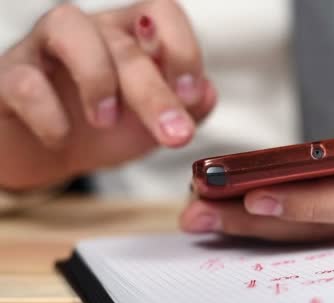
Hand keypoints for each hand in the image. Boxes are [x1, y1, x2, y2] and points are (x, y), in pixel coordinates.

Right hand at [0, 0, 215, 190]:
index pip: (162, 11)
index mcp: (130, 36)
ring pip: (69, 27)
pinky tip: (62, 138)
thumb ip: (185, 107)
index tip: (191, 95)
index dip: (182, 47)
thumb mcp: (150, 121)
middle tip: (175, 135)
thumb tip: (207, 93)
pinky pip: (23, 78)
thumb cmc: (101, 127)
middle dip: (155, 93)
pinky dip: (47, 112)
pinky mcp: (8, 77)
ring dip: (97, 78)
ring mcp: (44, 48)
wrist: (43, 151)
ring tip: (105, 121)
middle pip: (125, 42)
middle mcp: (90, 32)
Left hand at [180, 55, 333, 240]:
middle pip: (328, 224)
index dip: (310, 202)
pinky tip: (238, 211)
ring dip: (260, 226)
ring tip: (205, 216)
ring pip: (321, 229)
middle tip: (203, 215)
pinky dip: (279, 218)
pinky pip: (323, 221)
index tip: (257, 195)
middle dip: (263, 223)